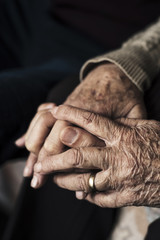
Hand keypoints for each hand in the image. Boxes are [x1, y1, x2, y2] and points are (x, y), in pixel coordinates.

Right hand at [18, 63, 145, 186]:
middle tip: (36, 179)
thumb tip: (109, 164)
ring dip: (33, 144)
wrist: (115, 70)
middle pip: (49, 133)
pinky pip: (41, 114)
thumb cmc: (125, 93)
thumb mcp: (134, 114)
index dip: (55, 159)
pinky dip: (31, 128)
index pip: (65, 138)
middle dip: (41, 158)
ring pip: (41, 123)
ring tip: (30, 165)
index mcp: (92, 115)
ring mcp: (66, 105)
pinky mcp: (63, 103)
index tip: (48, 176)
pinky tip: (23, 141)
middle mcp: (74, 109)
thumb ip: (123, 135)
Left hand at [34, 105, 159, 207]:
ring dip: (65, 180)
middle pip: (79, 156)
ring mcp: (121, 179)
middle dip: (55, 159)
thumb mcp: (147, 127)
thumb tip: (97, 121)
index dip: (71, 114)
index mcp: (124, 136)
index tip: (56, 111)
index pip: (92, 121)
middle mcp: (119, 157)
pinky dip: (86, 194)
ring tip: (53, 178)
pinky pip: (98, 197)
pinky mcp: (125, 197)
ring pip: (84, 181)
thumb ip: (122, 124)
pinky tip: (79, 191)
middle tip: (40, 162)